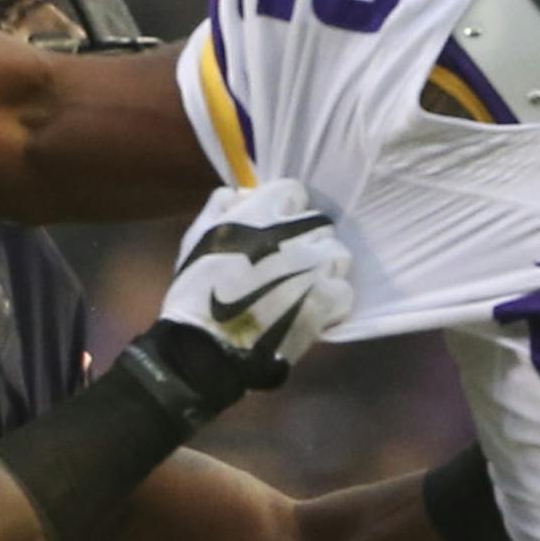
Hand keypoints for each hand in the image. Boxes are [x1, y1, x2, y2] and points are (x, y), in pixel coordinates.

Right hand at [158, 177, 354, 388]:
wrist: (206, 349)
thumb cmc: (195, 295)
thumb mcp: (195, 239)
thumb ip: (220, 206)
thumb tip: (244, 192)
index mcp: (258, 214)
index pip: (293, 191)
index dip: (286, 209)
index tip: (278, 228)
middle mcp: (292, 233)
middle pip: (320, 223)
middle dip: (308, 239)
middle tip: (291, 262)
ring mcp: (314, 265)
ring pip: (338, 253)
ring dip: (325, 268)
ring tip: (304, 286)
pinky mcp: (328, 298)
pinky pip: (344, 289)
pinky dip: (331, 300)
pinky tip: (311, 309)